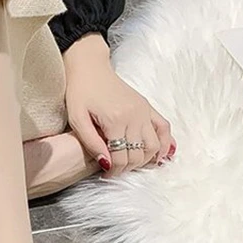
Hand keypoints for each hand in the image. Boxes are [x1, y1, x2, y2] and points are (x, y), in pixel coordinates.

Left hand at [63, 34, 175, 175]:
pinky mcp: (147, 106)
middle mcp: (134, 116)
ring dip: (145, 160)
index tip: (105, 175)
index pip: (121, 158)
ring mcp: (143, 111)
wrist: (89, 67)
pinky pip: (164, 127)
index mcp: (115, 121)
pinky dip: (166, 143)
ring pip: (154, 145)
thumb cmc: (79, 92)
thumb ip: (91, 143)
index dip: (113, 172)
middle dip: (127, 168)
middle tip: (115, 170)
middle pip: (138, 155)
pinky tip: (160, 155)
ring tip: (132, 164)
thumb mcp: (77, 120)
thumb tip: (106, 164)